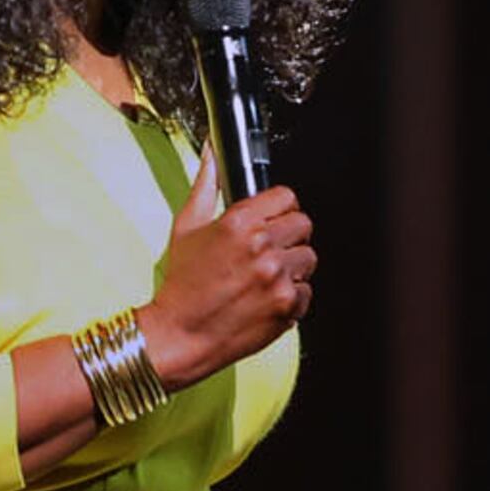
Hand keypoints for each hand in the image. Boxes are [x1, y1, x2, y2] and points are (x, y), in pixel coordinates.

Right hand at [137, 180, 312, 386]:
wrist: (181, 335)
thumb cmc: (182, 285)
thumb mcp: (187, 227)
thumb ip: (205, 186)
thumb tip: (211, 155)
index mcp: (239, 222)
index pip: (286, 196)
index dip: (280, 208)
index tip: (273, 219)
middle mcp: (261, 247)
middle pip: (303, 224)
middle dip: (289, 236)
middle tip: (269, 251)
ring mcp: (277, 276)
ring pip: (308, 258)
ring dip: (292, 267)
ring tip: (265, 278)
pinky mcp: (286, 304)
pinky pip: (306, 291)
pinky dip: (291, 297)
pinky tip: (265, 299)